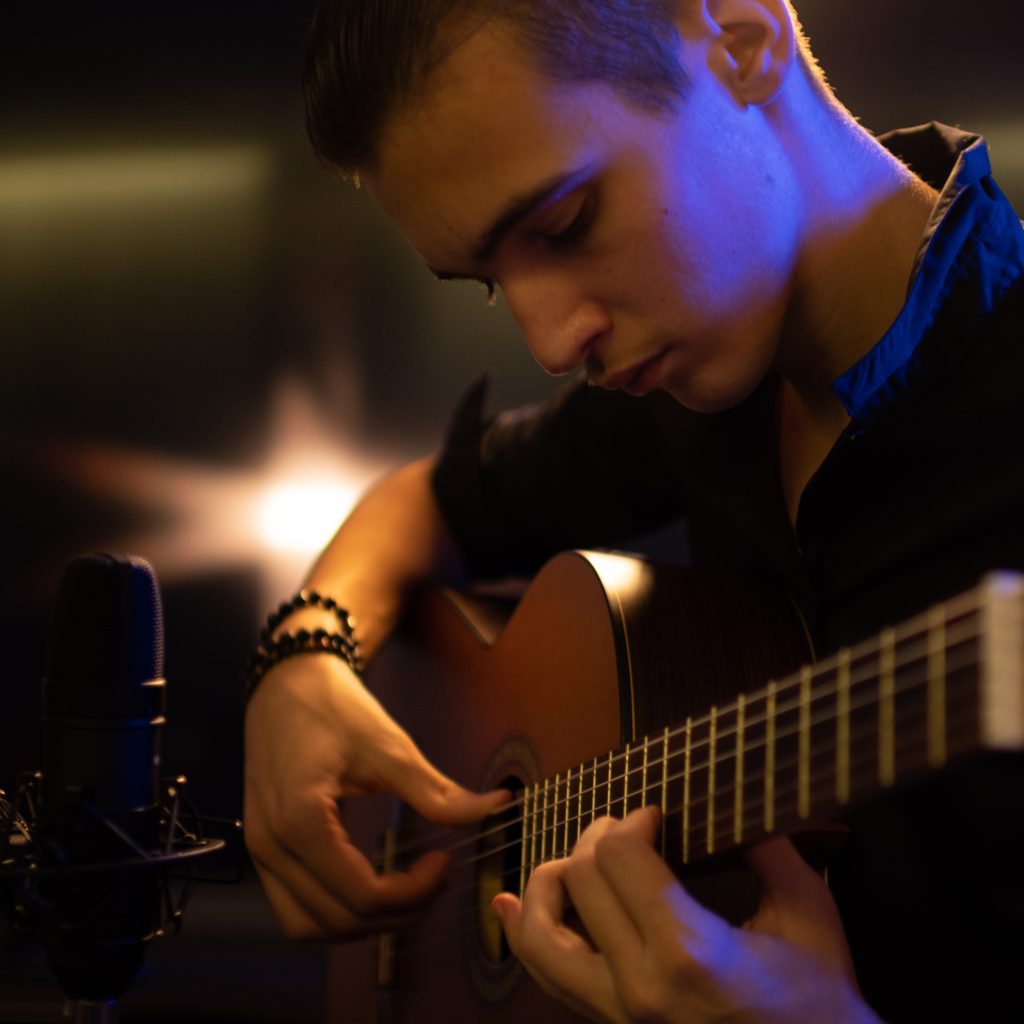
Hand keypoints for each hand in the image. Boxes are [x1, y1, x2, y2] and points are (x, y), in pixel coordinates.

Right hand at [244, 653, 507, 938]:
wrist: (287, 679)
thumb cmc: (334, 706)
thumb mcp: (390, 746)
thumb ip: (437, 791)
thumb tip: (497, 806)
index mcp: (301, 822)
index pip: (363, 895)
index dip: (414, 893)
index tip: (444, 862)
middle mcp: (271, 845)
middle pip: (339, 919)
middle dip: (395, 913)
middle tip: (433, 879)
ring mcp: (260, 849)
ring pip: (309, 925)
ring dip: (361, 922)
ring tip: (404, 890)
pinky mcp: (262, 845)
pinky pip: (293, 905)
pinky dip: (333, 910)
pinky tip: (369, 883)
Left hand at [493, 806, 881, 1023]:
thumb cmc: (818, 999)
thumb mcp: (807, 913)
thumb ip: (769, 845)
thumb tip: (732, 790)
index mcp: (687, 952)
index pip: (618, 857)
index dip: (632, 819)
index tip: (655, 812)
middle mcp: (637, 985)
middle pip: (577, 881)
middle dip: (596, 836)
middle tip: (628, 826)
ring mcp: (617, 1014)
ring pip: (539, 938)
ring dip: (544, 884)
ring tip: (570, 859)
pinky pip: (548, 978)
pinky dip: (520, 934)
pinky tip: (507, 903)